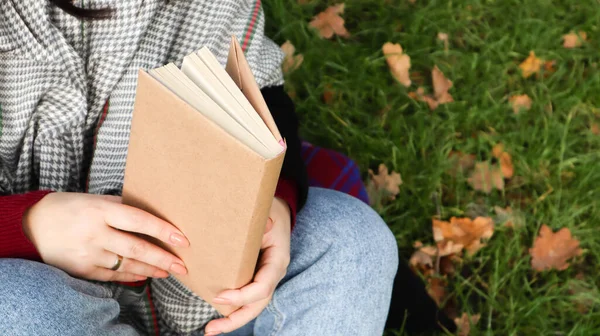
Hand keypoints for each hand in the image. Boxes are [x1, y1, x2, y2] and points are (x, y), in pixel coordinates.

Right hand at [22, 192, 189, 281]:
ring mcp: (87, 253)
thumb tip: (154, 211)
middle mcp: (95, 232)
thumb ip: (121, 206)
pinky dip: (131, 275)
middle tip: (183, 265)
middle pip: (136, 248)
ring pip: (127, 264)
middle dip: (163, 258)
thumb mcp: (94, 199)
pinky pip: (112, 275)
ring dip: (151, 269)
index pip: (139, 220)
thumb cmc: (70, 207)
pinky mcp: (81, 269)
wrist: (31, 225)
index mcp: (100, 210)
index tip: (182, 239)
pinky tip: (146, 275)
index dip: (163, 230)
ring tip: (169, 271)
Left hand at [205, 197, 291, 334]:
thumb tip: (265, 224)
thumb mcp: (270, 212)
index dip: (242, 296)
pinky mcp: (255, 279)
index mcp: (278, 261)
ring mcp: (265, 279)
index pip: (263, 286)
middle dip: (235, 319)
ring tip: (209, 329)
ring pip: (252, 307)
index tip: (219, 296)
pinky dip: (232, 310)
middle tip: (211, 328)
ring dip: (232, 320)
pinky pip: (246, 300)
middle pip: (257, 305)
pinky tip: (215, 317)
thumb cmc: (271, 213)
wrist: (277, 215)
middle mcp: (273, 274)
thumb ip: (266, 218)